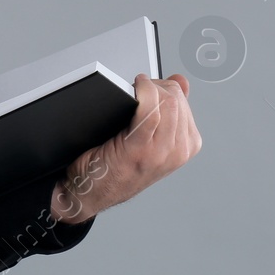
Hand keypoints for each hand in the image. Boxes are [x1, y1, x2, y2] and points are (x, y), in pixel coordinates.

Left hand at [51, 72, 200, 224]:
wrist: (88, 192)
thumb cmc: (114, 166)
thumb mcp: (151, 137)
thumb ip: (169, 110)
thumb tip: (180, 81)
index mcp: (186, 146)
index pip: (182, 100)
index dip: (161, 86)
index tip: (145, 88)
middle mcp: (178, 151)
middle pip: (175, 99)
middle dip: (155, 85)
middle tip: (137, 89)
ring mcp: (160, 153)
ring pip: (166, 102)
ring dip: (147, 88)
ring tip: (134, 91)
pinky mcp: (140, 151)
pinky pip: (150, 111)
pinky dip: (141, 94)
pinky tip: (133, 92)